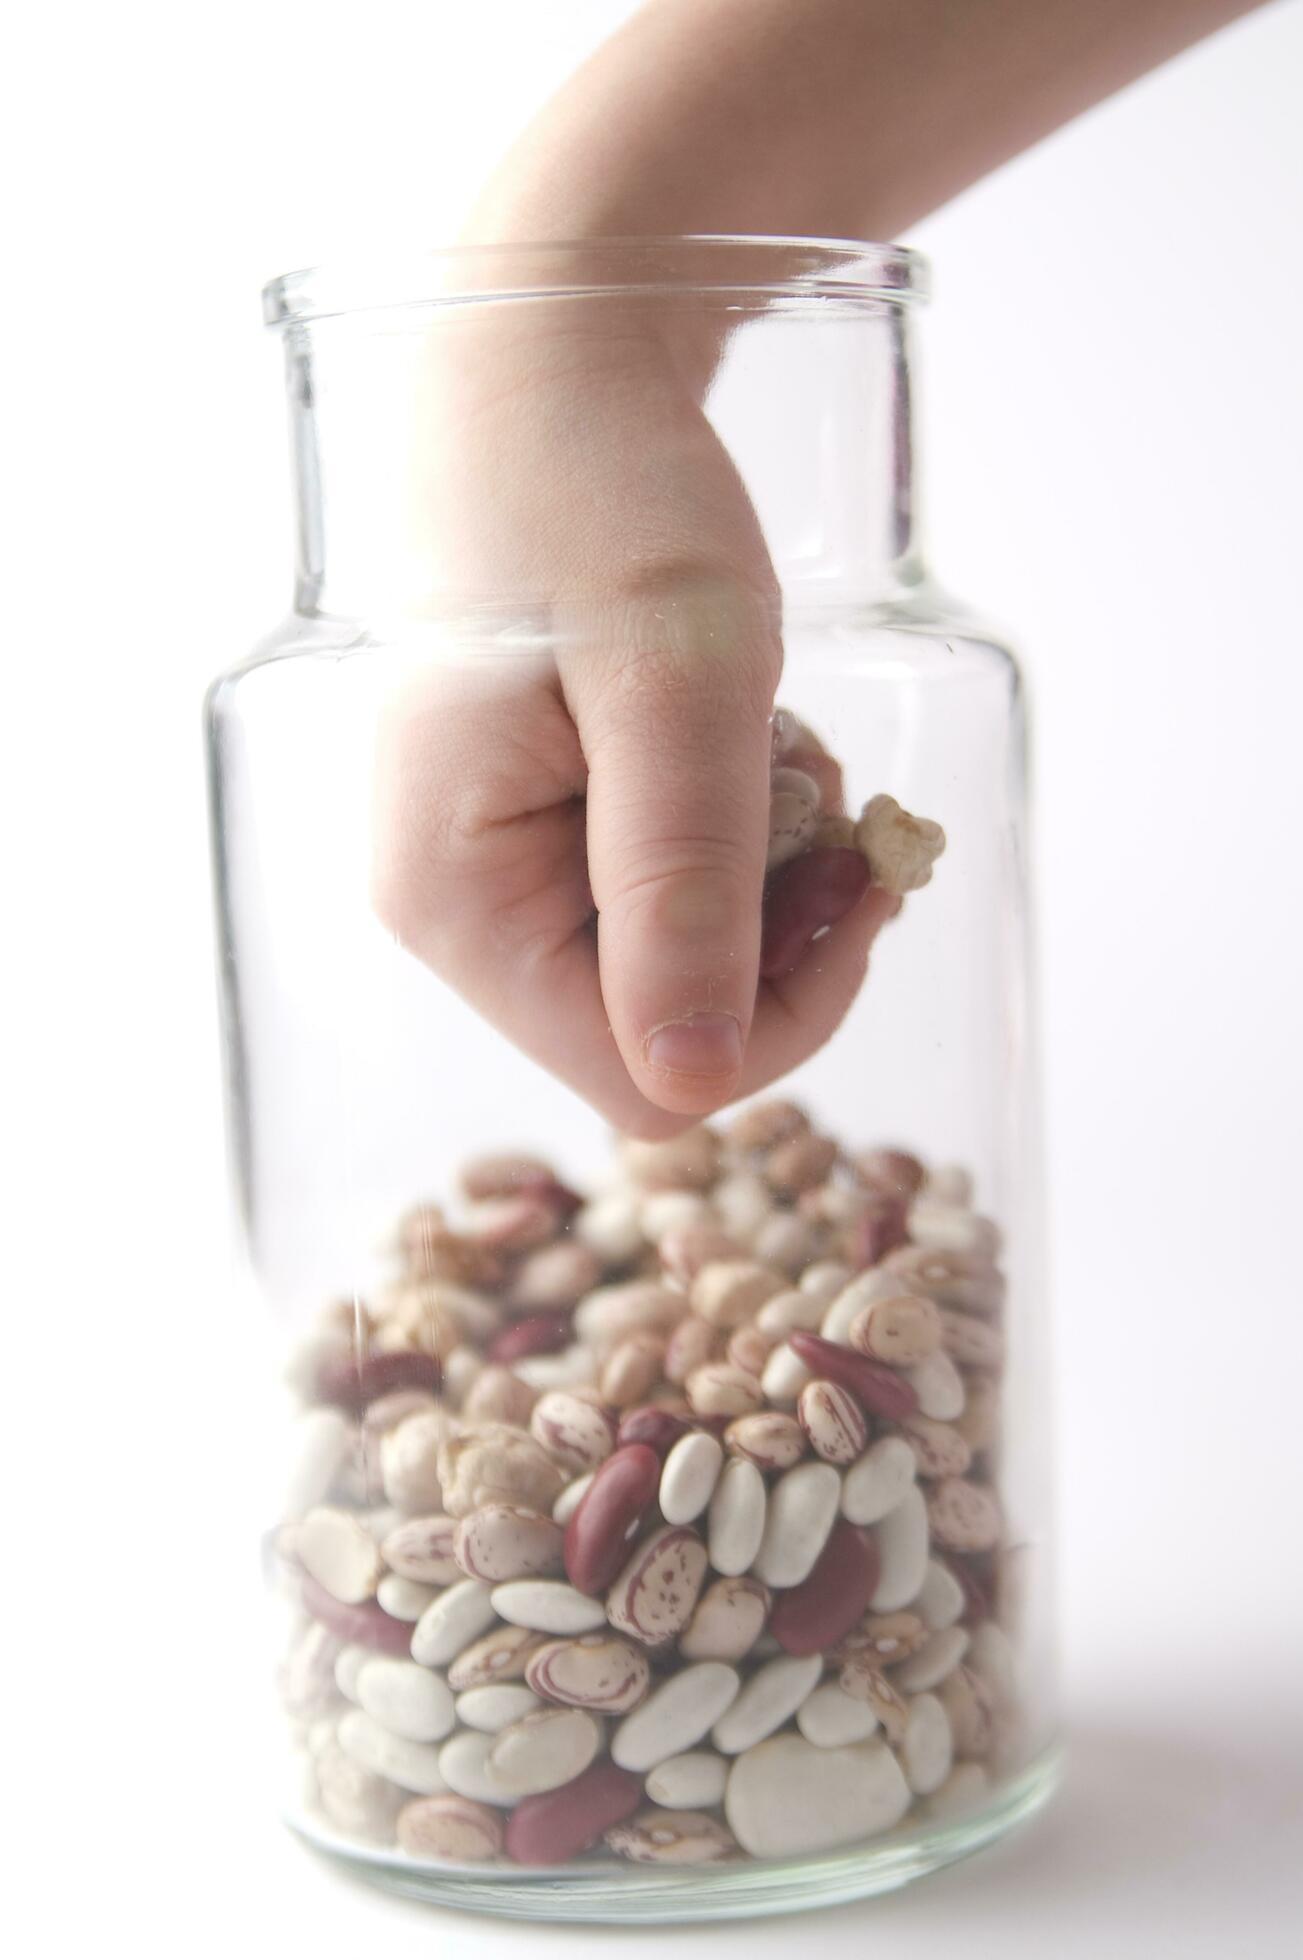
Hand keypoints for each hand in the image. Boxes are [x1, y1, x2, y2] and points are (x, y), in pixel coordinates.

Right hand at [370, 306, 894, 1136]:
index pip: (646, 1074)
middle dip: (778, 932)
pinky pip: (663, 898)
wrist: (550, 367)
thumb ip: (681, 888)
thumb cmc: (601, 491)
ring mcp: (492, 871)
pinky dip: (737, 836)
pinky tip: (736, 737)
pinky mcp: (537, 833)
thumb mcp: (673, 684)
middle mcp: (455, 909)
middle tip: (835, 797)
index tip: (858, 878)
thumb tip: (692, 1084)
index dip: (780, 1013)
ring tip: (770, 738)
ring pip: (676, 966)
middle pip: (661, 1028)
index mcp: (455, 898)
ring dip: (768, 879)